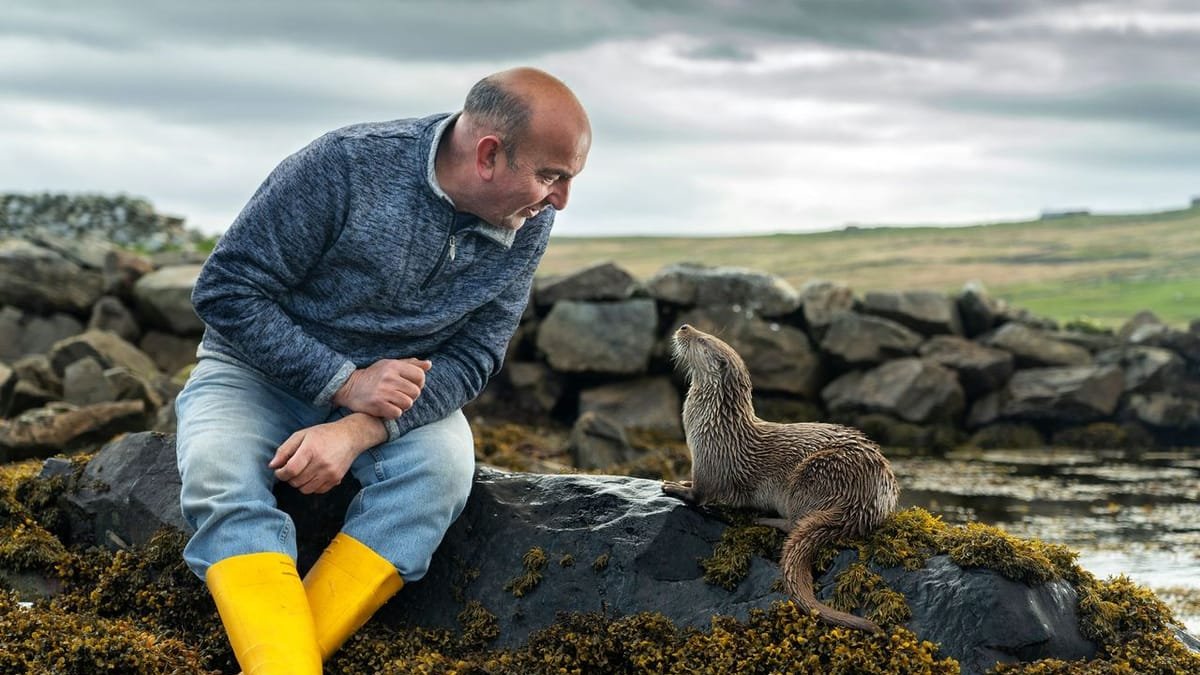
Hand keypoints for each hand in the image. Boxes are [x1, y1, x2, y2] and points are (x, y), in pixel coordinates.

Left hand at [269, 414, 386, 493]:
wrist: (350, 437)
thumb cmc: (324, 434)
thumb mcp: (302, 435)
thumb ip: (285, 450)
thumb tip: (272, 465)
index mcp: (311, 450)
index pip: (290, 470)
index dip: (281, 474)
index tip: (279, 471)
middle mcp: (321, 463)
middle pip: (296, 481)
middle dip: (289, 478)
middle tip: (291, 470)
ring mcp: (330, 473)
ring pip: (305, 489)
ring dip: (299, 483)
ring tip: (302, 473)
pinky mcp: (336, 479)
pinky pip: (317, 491)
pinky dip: (311, 486)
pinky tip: (313, 475)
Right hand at [332, 358, 431, 417]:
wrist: (348, 386)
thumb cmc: (374, 376)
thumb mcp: (390, 365)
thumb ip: (410, 364)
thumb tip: (429, 364)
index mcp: (394, 366)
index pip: (420, 376)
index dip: (419, 383)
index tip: (410, 386)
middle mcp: (389, 377)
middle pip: (416, 392)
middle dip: (411, 396)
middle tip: (401, 395)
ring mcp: (383, 391)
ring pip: (408, 403)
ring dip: (403, 406)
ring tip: (394, 402)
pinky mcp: (377, 404)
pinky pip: (397, 413)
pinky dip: (394, 413)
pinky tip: (387, 408)